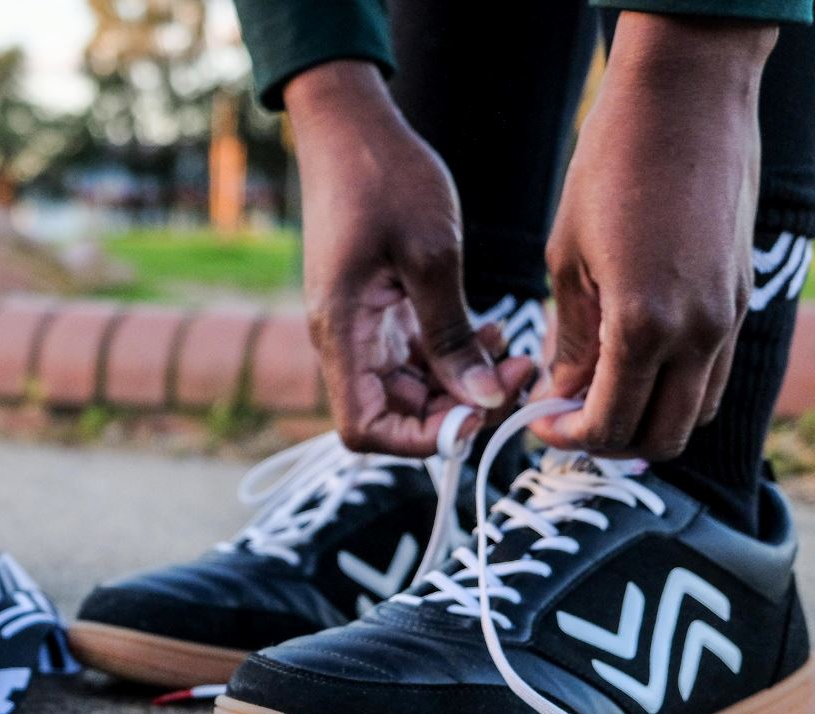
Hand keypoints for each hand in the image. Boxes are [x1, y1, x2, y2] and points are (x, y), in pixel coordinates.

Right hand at [286, 62, 535, 455]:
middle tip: (516, 376)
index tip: (476, 413)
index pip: (365, 429)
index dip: (421, 439)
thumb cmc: (384, 179)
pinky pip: (414, 356)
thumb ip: (453, 335)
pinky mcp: (378, 311)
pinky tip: (493, 330)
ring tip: (512, 349)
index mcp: (342, 333)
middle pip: (394, 415)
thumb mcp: (431, 255)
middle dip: (457, 409)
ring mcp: (360, 327)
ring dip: (462, 383)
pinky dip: (454, 355)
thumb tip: (480, 399)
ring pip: (410, 389)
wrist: (350, 127)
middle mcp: (345, 340)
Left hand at [533, 13, 775, 457]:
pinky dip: (676, 388)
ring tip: (595, 394)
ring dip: (646, 419)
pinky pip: (715, 373)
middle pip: (663, 437)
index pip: (611, 423)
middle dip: (608, 442)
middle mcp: (699, 331)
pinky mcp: (742, 299)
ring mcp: (730, 317)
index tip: (536, 424)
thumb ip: (572, 339)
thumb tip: (564, 392)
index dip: (567, 439)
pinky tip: (631, 364)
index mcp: (644, 323)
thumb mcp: (567, 259)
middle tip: (565, 420)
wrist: (685, 100)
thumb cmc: (610, 168)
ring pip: (698, 412)